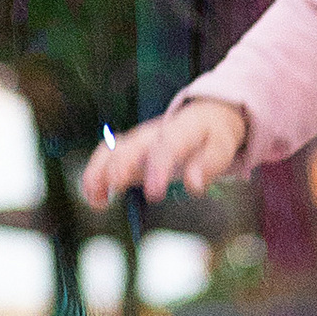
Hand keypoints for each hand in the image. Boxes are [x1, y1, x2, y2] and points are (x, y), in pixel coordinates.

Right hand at [82, 100, 244, 207]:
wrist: (203, 115)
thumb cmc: (213, 136)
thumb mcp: (221, 148)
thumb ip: (209, 165)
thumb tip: (194, 186)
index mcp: (179, 131)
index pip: (167, 147)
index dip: (158, 169)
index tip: (154, 194)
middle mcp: (152, 133)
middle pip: (131, 147)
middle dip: (120, 166)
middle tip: (114, 187)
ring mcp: (137, 140)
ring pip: (111, 150)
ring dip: (100, 172)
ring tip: (96, 199)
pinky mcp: (128, 149)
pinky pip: (105, 156)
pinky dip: (96, 175)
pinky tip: (96, 200)